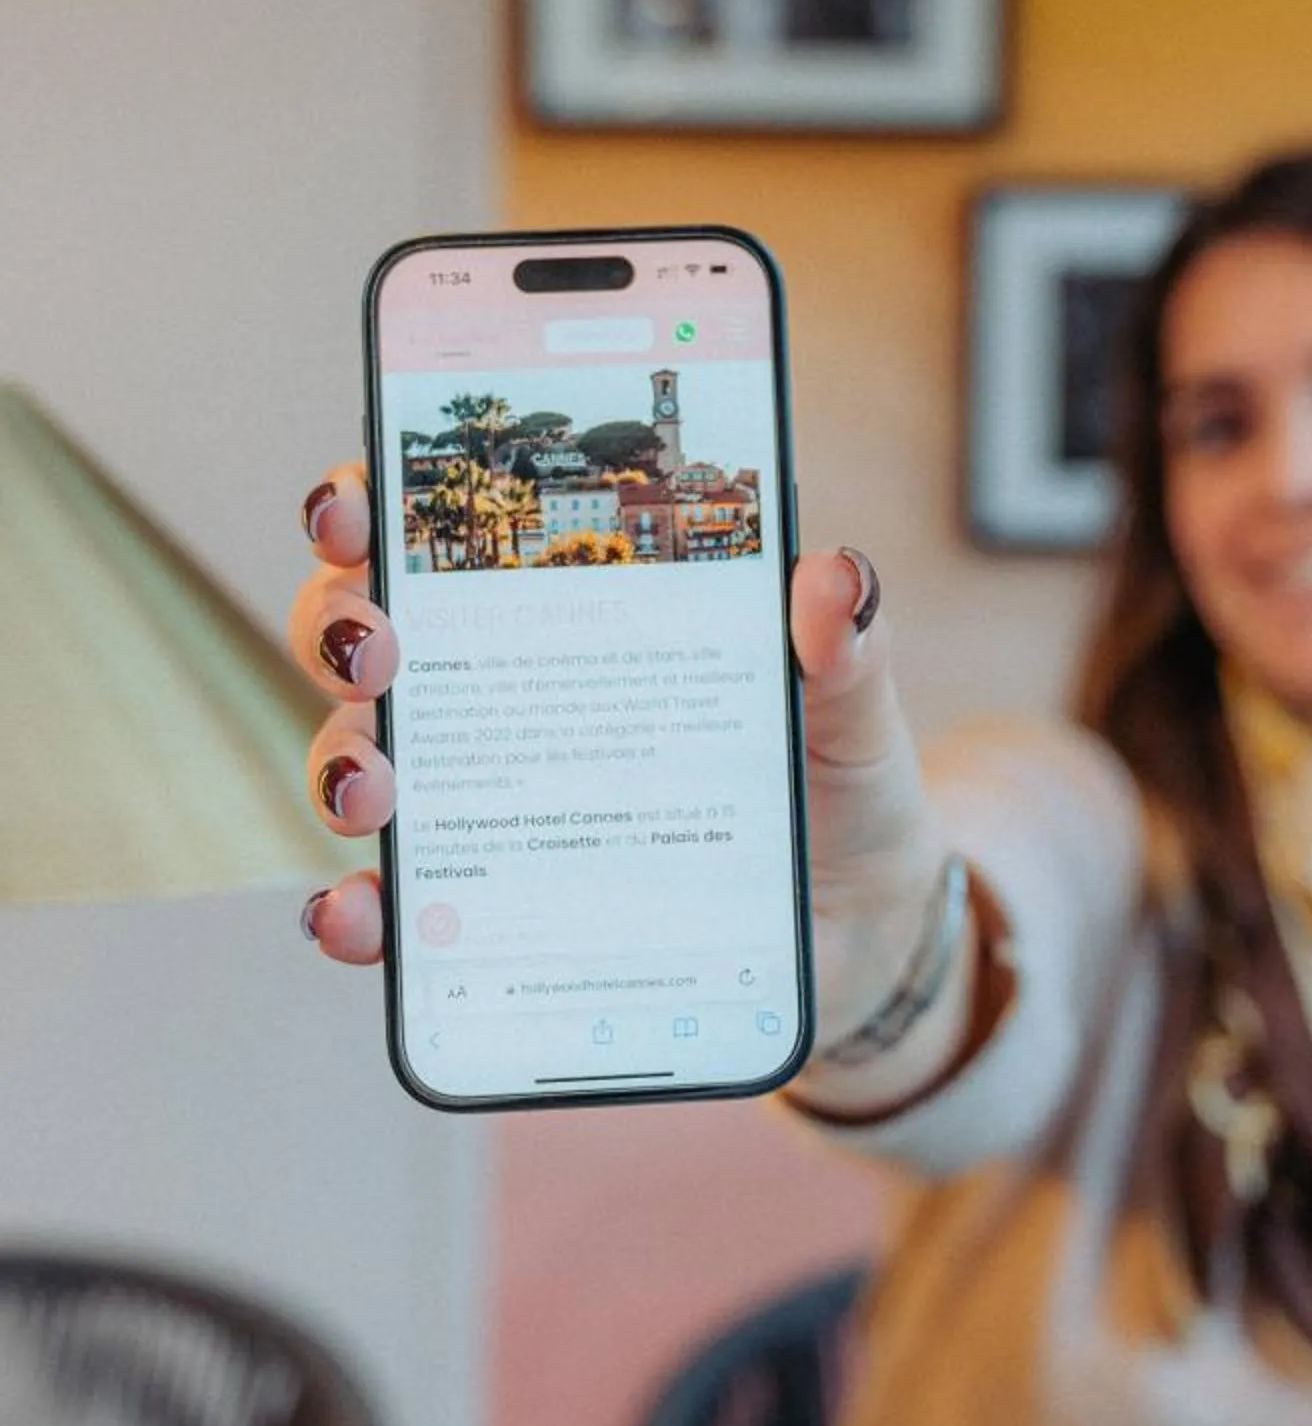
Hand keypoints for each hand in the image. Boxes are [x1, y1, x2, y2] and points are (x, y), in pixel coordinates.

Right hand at [290, 466, 940, 1011]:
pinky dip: (359, 911)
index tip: (357, 501)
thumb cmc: (836, 783)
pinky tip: (361, 914)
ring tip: (372, 787)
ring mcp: (487, 802)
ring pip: (361, 762)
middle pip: (370, 633)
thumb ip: (844, 648)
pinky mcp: (488, 911)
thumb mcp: (848, 709)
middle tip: (375, 646)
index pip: (448, 531)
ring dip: (340, 766)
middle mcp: (504, 693)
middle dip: (340, 625)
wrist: (858, 925)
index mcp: (574, 611)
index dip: (375, 500)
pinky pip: (397, 909)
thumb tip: (836, 578)